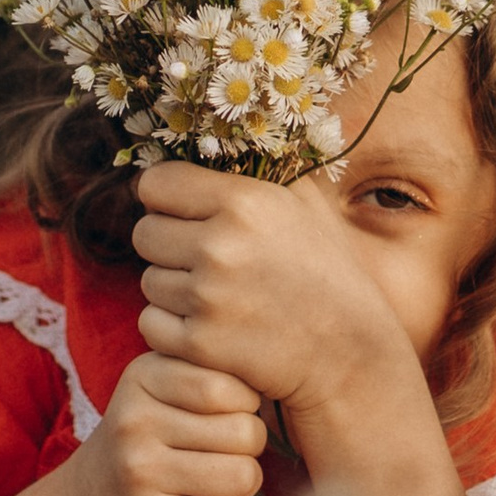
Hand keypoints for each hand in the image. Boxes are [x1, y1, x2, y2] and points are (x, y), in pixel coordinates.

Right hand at [69, 349, 263, 495]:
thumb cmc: (148, 439)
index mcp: (143, 376)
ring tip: (218, 481)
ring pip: (243, 476)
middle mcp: (135, 421)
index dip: (244, 404)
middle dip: (249, 446)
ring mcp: (140, 473)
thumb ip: (210, 373)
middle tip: (224, 453)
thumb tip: (270, 376)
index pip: (226, 386)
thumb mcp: (163, 389)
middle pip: (244, 431)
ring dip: (244, 484)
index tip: (227, 414)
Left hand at [132, 162, 391, 411]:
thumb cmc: (329, 275)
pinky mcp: (199, 344)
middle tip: (203, 259)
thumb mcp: (306, 206)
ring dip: (173, 289)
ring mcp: (207, 297)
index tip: (184, 213)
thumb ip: (257, 172)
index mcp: (245, 202)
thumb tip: (210, 139)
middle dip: (168, 245)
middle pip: (143, 233)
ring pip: (148, 281)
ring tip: (217, 296)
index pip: (155, 184)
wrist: (351, 356)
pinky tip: (211, 327)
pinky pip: (151, 324)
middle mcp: (220, 245)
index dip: (167, 199)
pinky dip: (172, 328)